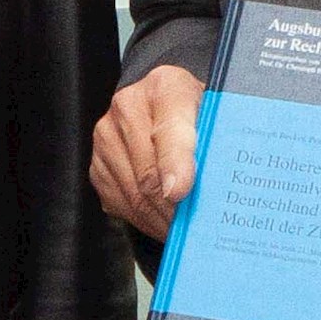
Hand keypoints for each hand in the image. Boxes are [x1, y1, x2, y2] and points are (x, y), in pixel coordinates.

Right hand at [90, 65, 204, 241]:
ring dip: (161, 220)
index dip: (175, 163)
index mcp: (166, 87)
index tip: (181, 191)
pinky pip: (121, 203)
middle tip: (196, 229)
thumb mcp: (218, 117)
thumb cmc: (199, 113)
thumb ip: (219, 142)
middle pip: (148, 171)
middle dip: (174, 208)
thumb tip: (222, 184)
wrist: (167, 106)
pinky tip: (164, 223)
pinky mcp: (98, 164)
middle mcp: (128, 107)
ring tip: (184, 232)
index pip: (169, 129)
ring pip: (134, 194)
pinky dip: (145, 220)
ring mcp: (108, 136)